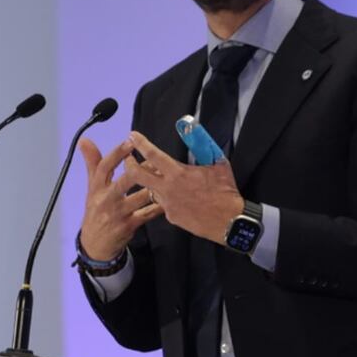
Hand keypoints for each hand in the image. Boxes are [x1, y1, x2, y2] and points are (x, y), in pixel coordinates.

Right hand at [78, 137, 164, 260]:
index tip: (130, 141)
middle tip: (154, 159)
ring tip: (166, 175)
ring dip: (154, 186)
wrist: (95, 245)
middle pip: (124, 182)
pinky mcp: (129, 226)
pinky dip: (159, 206)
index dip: (117, 154)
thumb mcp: (92, 188)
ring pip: (140, 197)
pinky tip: (169, 199)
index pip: (104, 167)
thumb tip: (84, 140)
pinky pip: (148, 213)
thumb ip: (92, 163)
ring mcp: (118, 214)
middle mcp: (106, 200)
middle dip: (139, 170)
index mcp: (97, 188)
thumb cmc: (96, 210)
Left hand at [124, 131, 243, 244]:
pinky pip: (164, 204)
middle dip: (129, 164)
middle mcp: (168, 188)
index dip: (140, 144)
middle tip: (128, 158)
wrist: (229, 221)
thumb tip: (198, 134)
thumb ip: (205, 149)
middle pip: (137, 175)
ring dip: (153, 183)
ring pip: (151, 190)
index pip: (153, 155)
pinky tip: (180, 198)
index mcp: (178, 173)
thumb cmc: (225, 192)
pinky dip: (169, 198)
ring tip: (160, 179)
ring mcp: (168, 204)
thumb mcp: (218, 165)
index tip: (132, 136)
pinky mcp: (171, 217)